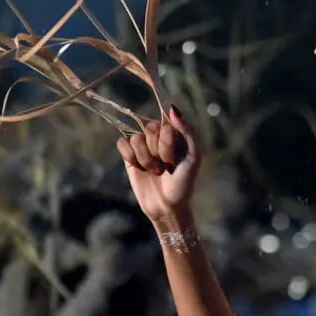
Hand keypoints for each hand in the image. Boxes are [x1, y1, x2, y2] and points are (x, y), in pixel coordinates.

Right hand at [119, 108, 199, 224]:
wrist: (167, 207)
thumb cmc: (184, 183)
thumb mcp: (194, 158)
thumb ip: (188, 131)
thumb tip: (172, 108)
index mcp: (175, 134)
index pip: (164, 124)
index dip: (167, 142)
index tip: (173, 159)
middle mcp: (158, 137)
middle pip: (149, 128)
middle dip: (157, 152)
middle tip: (165, 167)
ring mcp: (143, 146)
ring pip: (135, 138)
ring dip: (145, 158)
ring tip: (154, 171)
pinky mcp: (129, 155)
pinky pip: (122, 143)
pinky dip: (130, 157)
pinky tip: (139, 168)